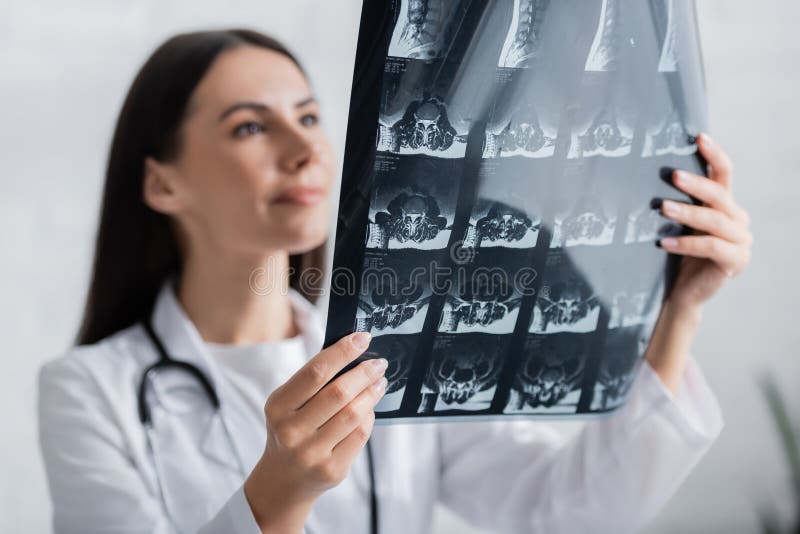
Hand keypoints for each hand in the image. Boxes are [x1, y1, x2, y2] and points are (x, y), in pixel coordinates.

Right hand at [243, 331, 386, 533]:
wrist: (283, 479)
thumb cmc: (291, 428)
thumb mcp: (288, 404)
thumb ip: (313, 382)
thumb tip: (353, 352)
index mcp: (277, 406)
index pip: (315, 372)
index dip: (342, 352)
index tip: (363, 338)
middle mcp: (290, 431)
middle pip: (338, 393)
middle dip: (364, 373)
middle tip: (379, 362)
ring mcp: (311, 453)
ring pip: (353, 415)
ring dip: (371, 393)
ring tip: (380, 382)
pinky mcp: (331, 469)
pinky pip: (359, 435)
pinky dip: (369, 417)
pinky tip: (370, 408)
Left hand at [658, 132, 752, 311]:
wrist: (682, 292)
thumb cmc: (677, 254)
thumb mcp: (679, 223)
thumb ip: (679, 200)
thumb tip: (655, 170)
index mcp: (726, 205)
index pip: (725, 174)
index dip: (714, 155)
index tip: (699, 136)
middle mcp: (738, 220)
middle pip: (720, 196)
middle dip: (696, 184)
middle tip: (672, 175)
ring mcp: (741, 242)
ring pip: (716, 221)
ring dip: (688, 212)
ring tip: (663, 207)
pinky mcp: (735, 262)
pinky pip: (712, 247)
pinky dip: (687, 243)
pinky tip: (665, 243)